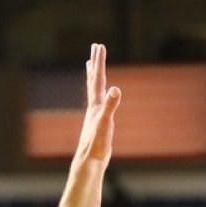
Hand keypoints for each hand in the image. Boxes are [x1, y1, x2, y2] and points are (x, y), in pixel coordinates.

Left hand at [76, 43, 120, 164]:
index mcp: (95, 103)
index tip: (99, 46)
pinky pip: (99, 101)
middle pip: (94, 79)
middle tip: (96, 47)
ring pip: (94, 89)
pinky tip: (102, 95)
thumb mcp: (106, 122)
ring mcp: (95, 113)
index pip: (98, 78)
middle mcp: (93, 105)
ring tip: (92, 66)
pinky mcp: (98, 121)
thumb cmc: (97, 143)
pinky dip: (100, 93)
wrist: (89, 160)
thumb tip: (116, 88)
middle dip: (96, 62)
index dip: (99, 61)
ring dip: (94, 76)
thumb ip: (111, 105)